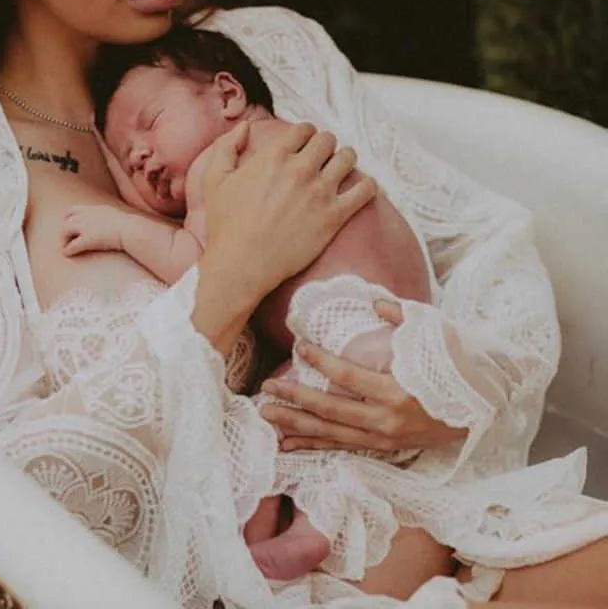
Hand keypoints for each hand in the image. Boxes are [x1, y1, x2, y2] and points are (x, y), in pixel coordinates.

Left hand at [61, 205, 125, 255]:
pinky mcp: (87, 239)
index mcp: (96, 209)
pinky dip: (67, 250)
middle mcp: (88, 215)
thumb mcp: (118, 218)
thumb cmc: (131, 228)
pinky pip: (71, 245)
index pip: (74, 209)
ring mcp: (86, 226)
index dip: (68, 218)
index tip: (69, 225)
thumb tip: (113, 224)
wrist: (132, 230)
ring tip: (65, 247)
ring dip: (64, 239)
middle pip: (67, 219)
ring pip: (65, 230)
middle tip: (65, 239)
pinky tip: (68, 254)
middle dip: (64, 229)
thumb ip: (110, 219)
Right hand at [200, 121, 376, 301]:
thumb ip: (227, 146)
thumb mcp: (214, 180)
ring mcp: (320, 193)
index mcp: (273, 157)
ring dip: (345, 160)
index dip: (305, 135)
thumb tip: (245, 126)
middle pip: (328, 140)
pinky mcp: (334, 216)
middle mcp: (300, 170)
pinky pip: (365, 190)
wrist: (241, 265)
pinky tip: (361, 189)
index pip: (304, 129)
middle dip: (325, 146)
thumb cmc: (225, 225)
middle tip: (322, 158)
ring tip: (340, 170)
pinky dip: (367, 186)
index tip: (304, 145)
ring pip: (348, 158)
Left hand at [259, 301, 466, 452]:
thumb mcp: (436, 336)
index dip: (320, 362)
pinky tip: (290, 445)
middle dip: (294, 399)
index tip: (299, 346)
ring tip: (267, 416)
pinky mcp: (384, 448)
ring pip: (331, 434)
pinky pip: (342, 447)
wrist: (486, 410)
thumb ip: (402, 317)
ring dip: (296, 425)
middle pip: (330, 410)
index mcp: (397, 391)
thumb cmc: (459, 369)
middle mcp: (386, 420)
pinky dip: (315, 446)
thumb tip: (373, 304)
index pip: (348, 376)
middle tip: (265, 388)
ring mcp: (384, 439)